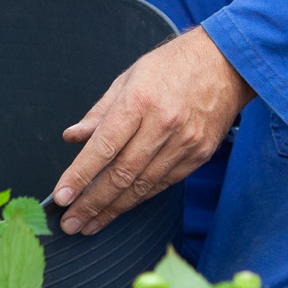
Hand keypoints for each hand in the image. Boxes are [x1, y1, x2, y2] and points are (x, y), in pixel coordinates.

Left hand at [50, 27, 252, 235]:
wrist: (225, 63)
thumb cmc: (171, 66)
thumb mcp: (128, 78)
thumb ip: (99, 112)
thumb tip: (72, 137)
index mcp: (139, 100)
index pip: (103, 147)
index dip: (80, 175)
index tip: (61, 197)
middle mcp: (162, 125)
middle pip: (121, 174)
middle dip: (92, 203)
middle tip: (70, 223)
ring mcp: (184, 143)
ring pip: (142, 185)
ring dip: (113, 209)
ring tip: (89, 224)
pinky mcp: (199, 155)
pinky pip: (163, 184)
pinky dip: (139, 198)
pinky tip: (120, 208)